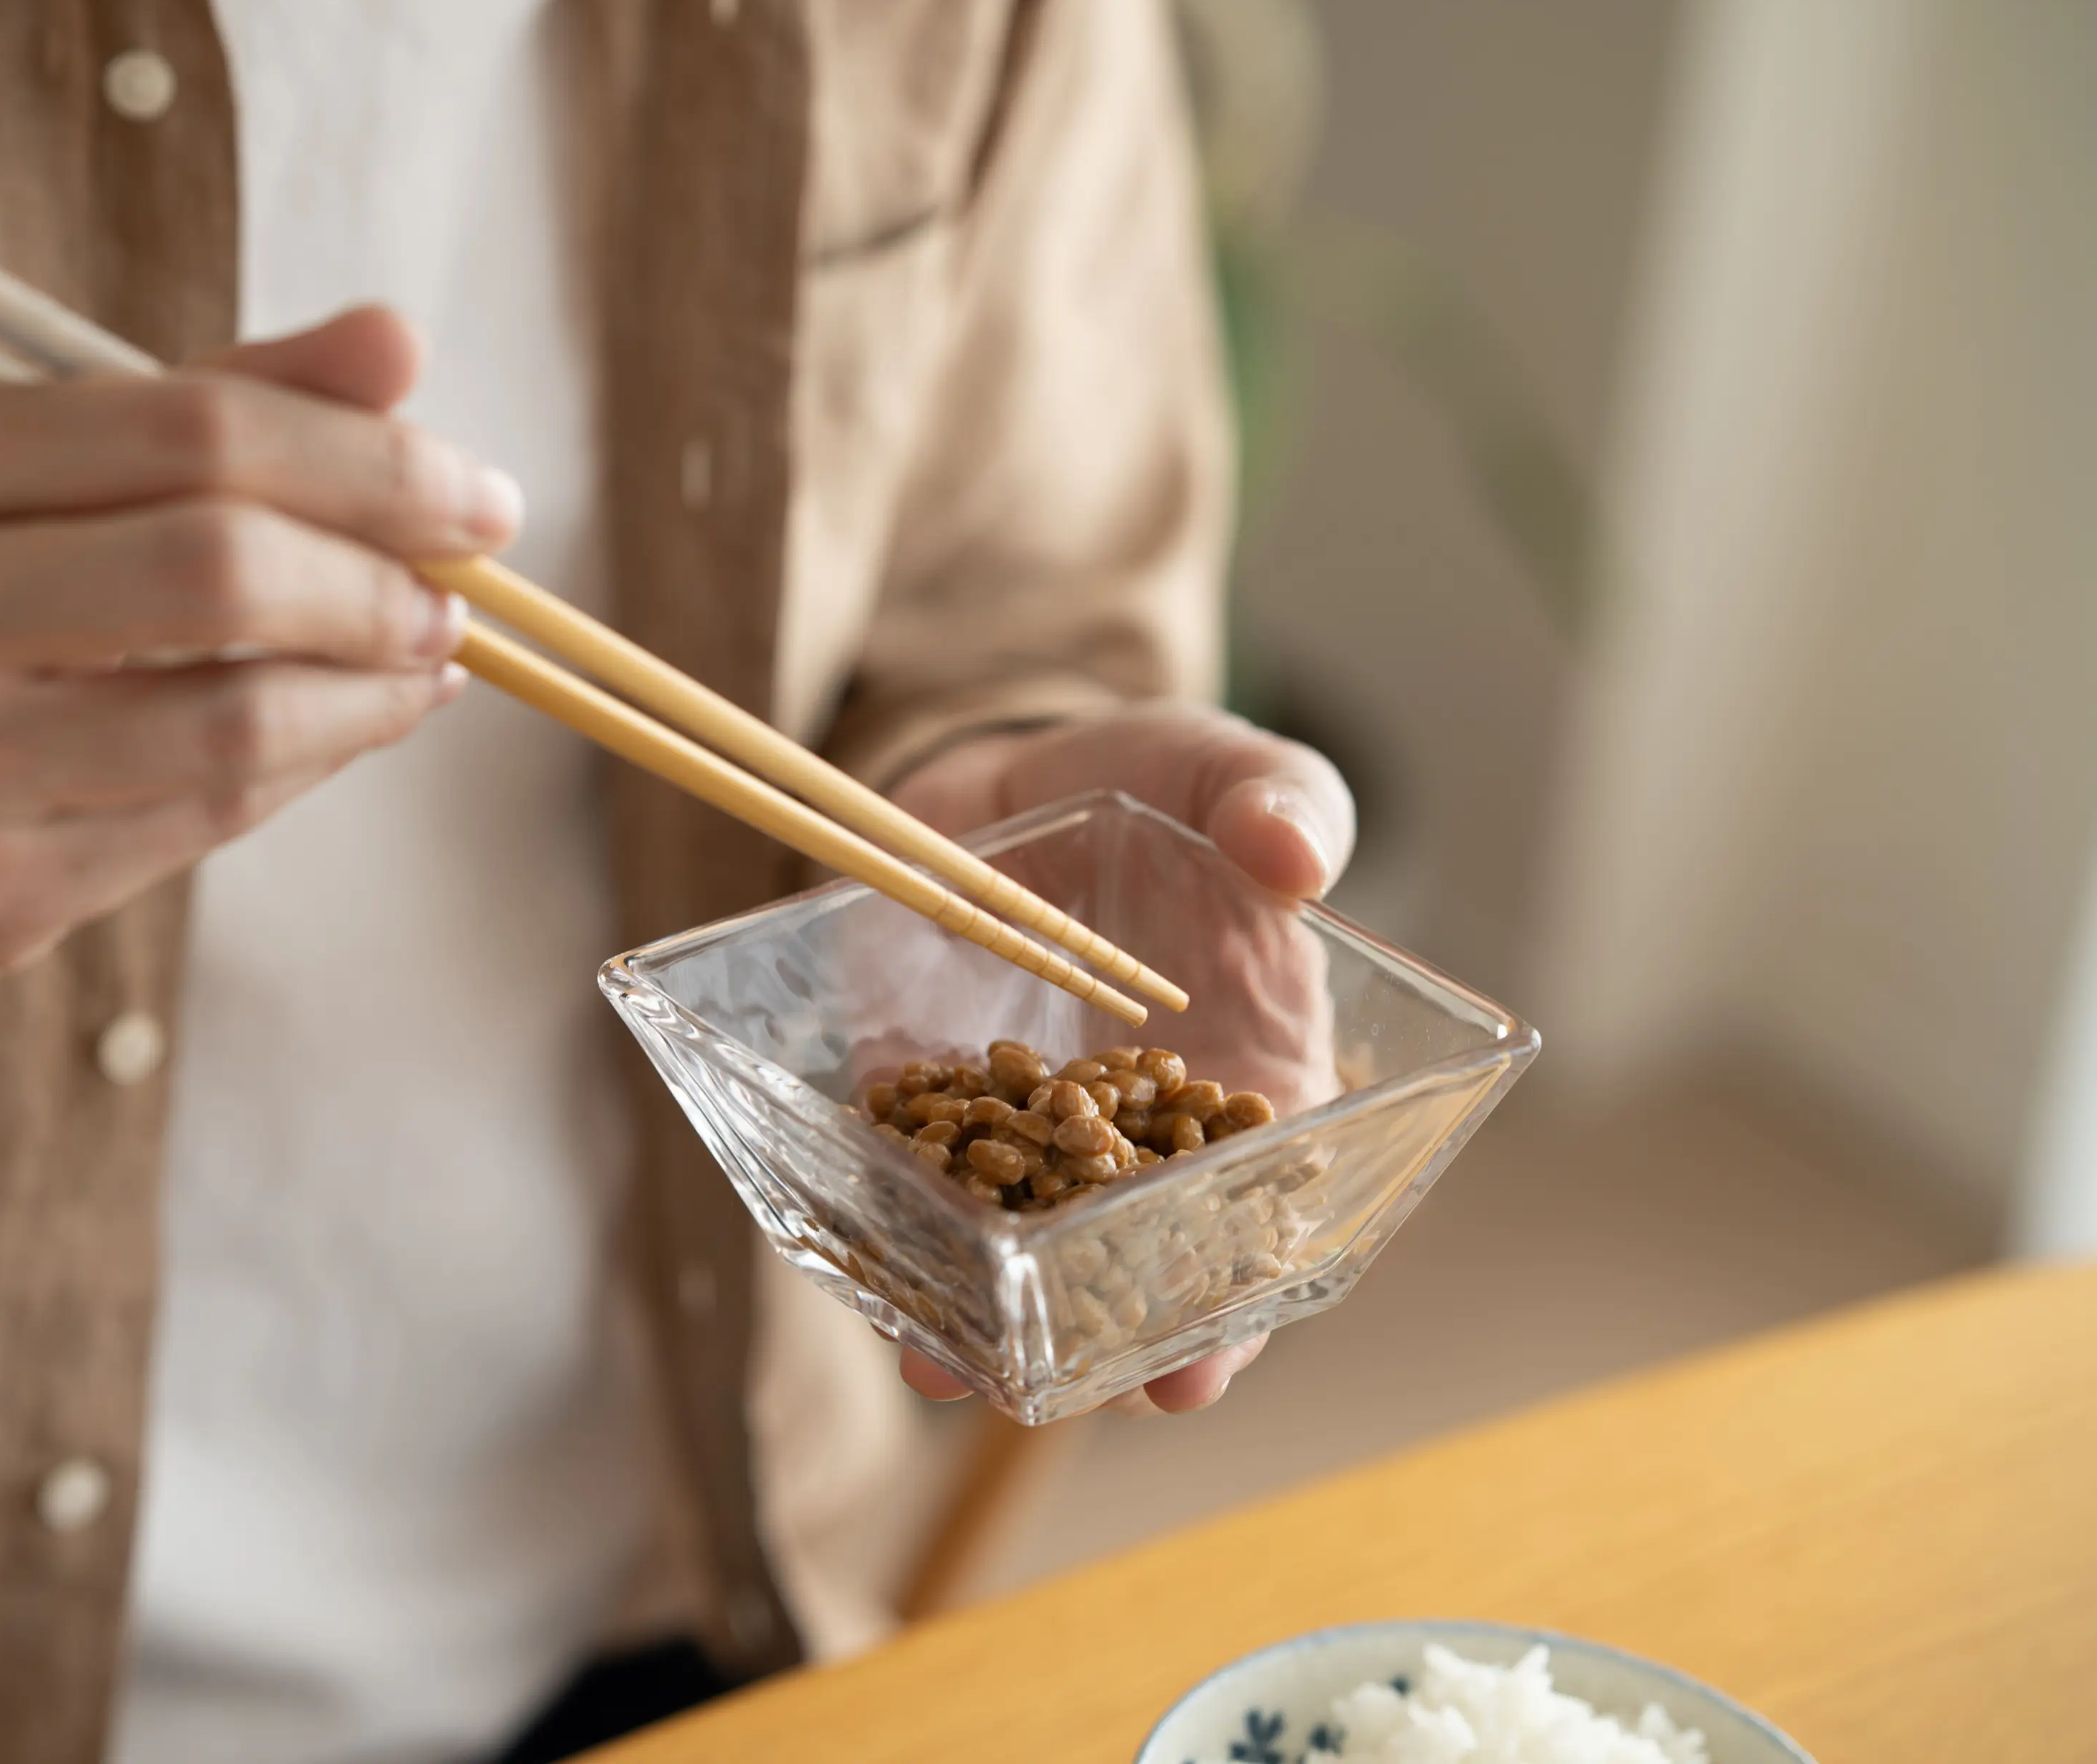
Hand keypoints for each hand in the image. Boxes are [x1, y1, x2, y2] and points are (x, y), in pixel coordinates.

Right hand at [0, 306, 507, 1041]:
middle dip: (386, 574)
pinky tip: (357, 721)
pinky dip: (313, 759)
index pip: (193, 429)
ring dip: (375, 686)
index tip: (478, 492)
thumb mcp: (7, 470)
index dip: (369, 459)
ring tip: (430, 654)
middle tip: (471, 582)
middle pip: (219, 568)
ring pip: (233, 716)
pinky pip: (205, 815)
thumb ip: (206, 402)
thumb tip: (400, 347)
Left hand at [883, 700, 1356, 1415]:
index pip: (1248, 1209)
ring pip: (1013, 1244)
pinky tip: (870, 1286)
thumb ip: (1275, 800)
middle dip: (1105, 1342)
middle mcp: (1134, 1126)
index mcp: (1245, 1072)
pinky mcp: (925, 1086)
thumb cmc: (1160, 784)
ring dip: (981, 1317)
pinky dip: (891, 1228)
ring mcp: (1024, 1119)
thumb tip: (1297, 858)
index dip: (1232, 1297)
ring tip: (944, 1375)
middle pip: (1131, 1260)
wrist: (1020, 765)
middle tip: (1075, 1400)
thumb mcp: (1226, 770)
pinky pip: (910, 1172)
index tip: (1202, 1369)